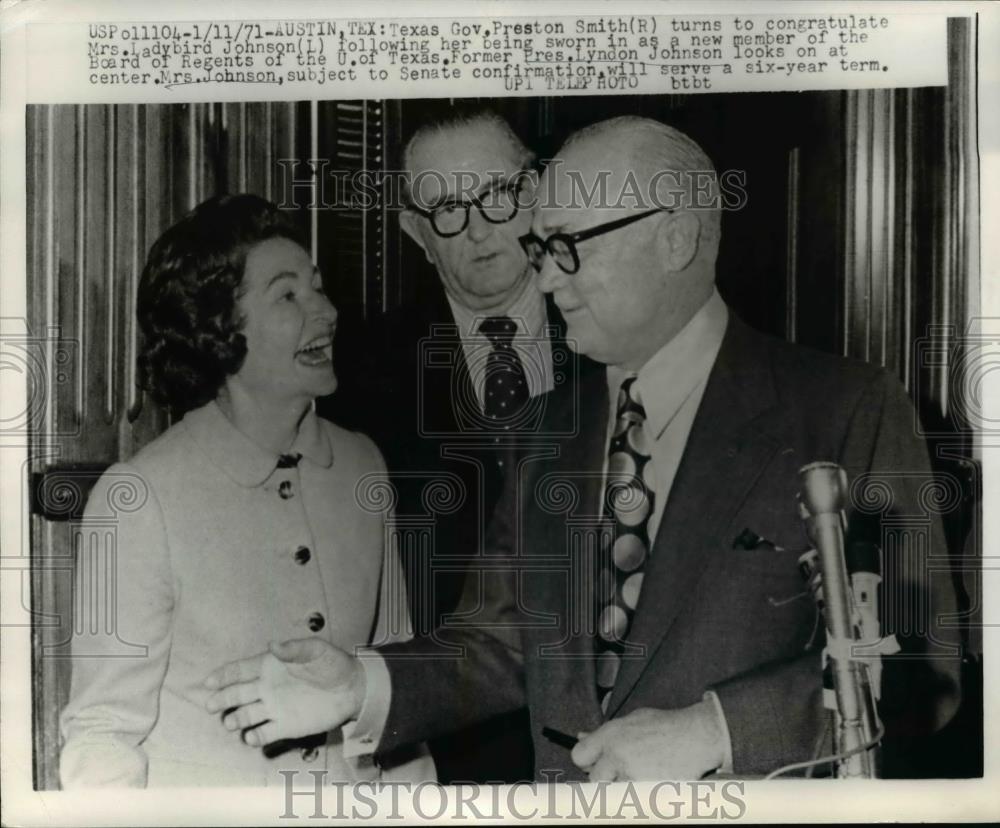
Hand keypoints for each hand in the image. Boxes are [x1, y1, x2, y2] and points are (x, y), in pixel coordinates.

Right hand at [203, 638, 364, 745]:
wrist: (351, 688)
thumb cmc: (332, 664)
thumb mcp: (315, 650)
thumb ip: (293, 649)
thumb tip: (272, 645)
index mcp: (270, 666)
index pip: (240, 670)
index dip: (223, 675)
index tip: (209, 682)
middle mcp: (266, 688)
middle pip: (237, 694)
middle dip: (222, 699)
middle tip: (211, 705)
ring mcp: (274, 708)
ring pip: (246, 715)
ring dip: (236, 719)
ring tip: (231, 723)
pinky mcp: (284, 726)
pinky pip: (264, 733)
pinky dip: (255, 736)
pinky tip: (251, 737)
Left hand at [570, 701, 725, 780]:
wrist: (697, 736)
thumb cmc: (666, 726)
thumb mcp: (633, 720)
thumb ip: (606, 733)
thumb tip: (582, 736)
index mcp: (611, 735)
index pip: (579, 755)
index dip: (587, 762)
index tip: (596, 764)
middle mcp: (617, 754)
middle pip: (595, 779)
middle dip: (605, 778)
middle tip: (622, 772)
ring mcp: (631, 773)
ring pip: (615, 790)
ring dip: (625, 785)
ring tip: (644, 772)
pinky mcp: (646, 790)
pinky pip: (633, 798)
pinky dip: (641, 792)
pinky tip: (654, 778)